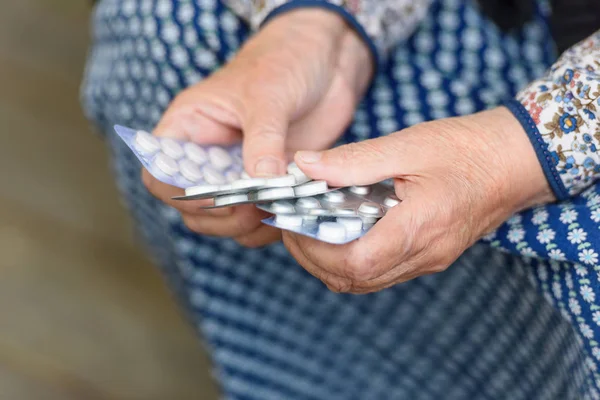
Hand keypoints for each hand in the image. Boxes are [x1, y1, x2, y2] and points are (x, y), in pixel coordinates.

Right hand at [144, 8, 373, 246]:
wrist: (326, 59)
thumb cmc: (283, 60)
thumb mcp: (268, 95)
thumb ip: (263, 140)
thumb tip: (261, 182)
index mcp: (190, 127)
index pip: (159, 174)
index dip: (177, 194)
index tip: (213, 197)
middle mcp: (209, 156)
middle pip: (192, 208)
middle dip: (218, 216)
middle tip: (251, 209)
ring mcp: (240, 172)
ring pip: (226, 220)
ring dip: (246, 226)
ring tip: (274, 210)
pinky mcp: (270, 182)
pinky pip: (262, 216)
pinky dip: (274, 223)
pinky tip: (291, 212)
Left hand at [284, 107, 554, 292]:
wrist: (514, 160)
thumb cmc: (466, 148)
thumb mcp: (407, 144)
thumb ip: (353, 161)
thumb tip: (303, 166)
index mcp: (419, 228)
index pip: (355, 263)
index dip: (313, 247)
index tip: (292, 221)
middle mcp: (424, 254)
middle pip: (353, 279)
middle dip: (312, 257)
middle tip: (293, 224)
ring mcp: (428, 260)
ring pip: (364, 280)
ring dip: (329, 261)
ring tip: (312, 226)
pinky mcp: (429, 256)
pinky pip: (380, 271)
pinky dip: (351, 258)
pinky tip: (343, 228)